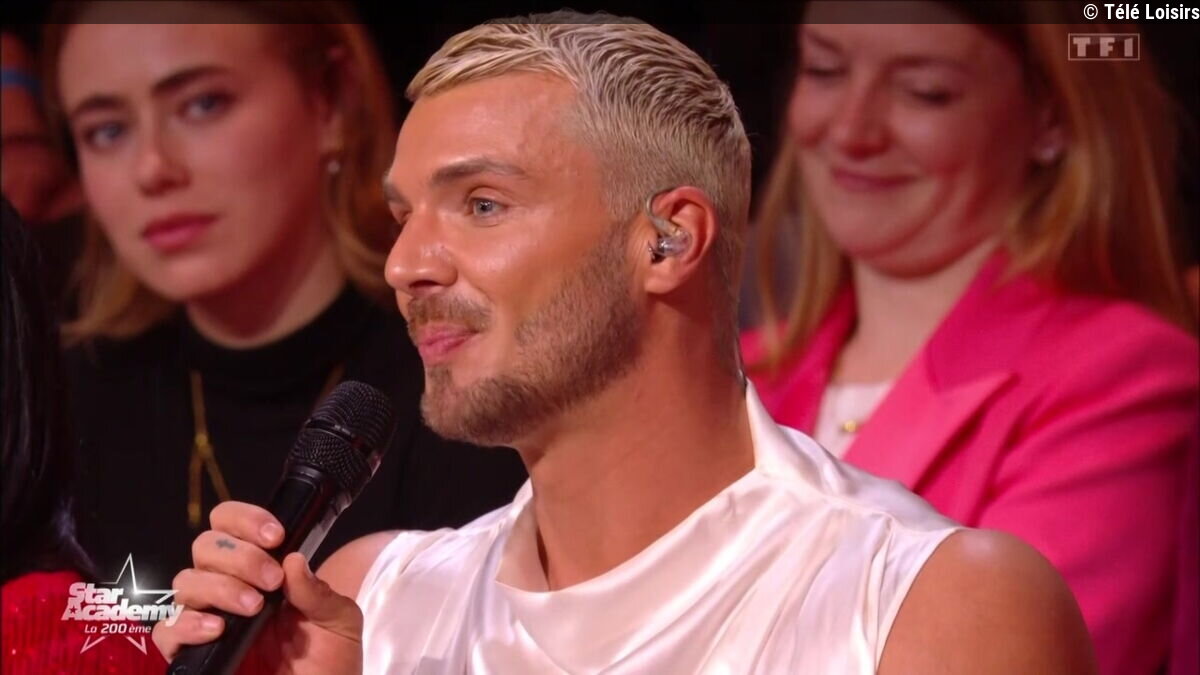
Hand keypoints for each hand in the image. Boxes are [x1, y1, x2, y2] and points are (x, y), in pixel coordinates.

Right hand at [152, 502, 362, 673]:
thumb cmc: (330, 664)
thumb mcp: (339, 622)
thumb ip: (318, 591)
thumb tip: (293, 558)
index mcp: (263, 572)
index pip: (232, 526)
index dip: (246, 521)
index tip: (276, 537)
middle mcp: (231, 590)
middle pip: (206, 547)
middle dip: (240, 556)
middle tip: (271, 581)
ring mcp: (210, 622)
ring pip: (186, 583)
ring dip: (220, 587)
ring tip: (254, 608)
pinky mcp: (195, 656)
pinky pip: (167, 631)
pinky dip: (187, 625)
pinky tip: (217, 629)